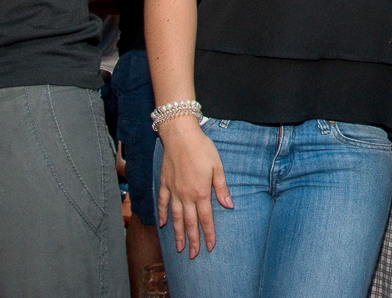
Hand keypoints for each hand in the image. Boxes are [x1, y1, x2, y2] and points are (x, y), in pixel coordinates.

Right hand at [157, 119, 233, 256]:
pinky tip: (164, 224)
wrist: (180, 135)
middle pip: (189, 223)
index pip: (205, 219)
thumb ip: (221, 188)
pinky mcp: (165, 184)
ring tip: (178, 248)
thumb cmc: (202, 149)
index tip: (210, 247)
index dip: (209, 234)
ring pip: (176, 217)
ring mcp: (173, 191)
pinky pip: (163, 203)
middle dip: (192, 241)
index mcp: (201, 193)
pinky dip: (163, 214)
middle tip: (193, 255)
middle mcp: (185, 196)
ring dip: (177, 233)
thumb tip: (229, 205)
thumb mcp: (218, 167)